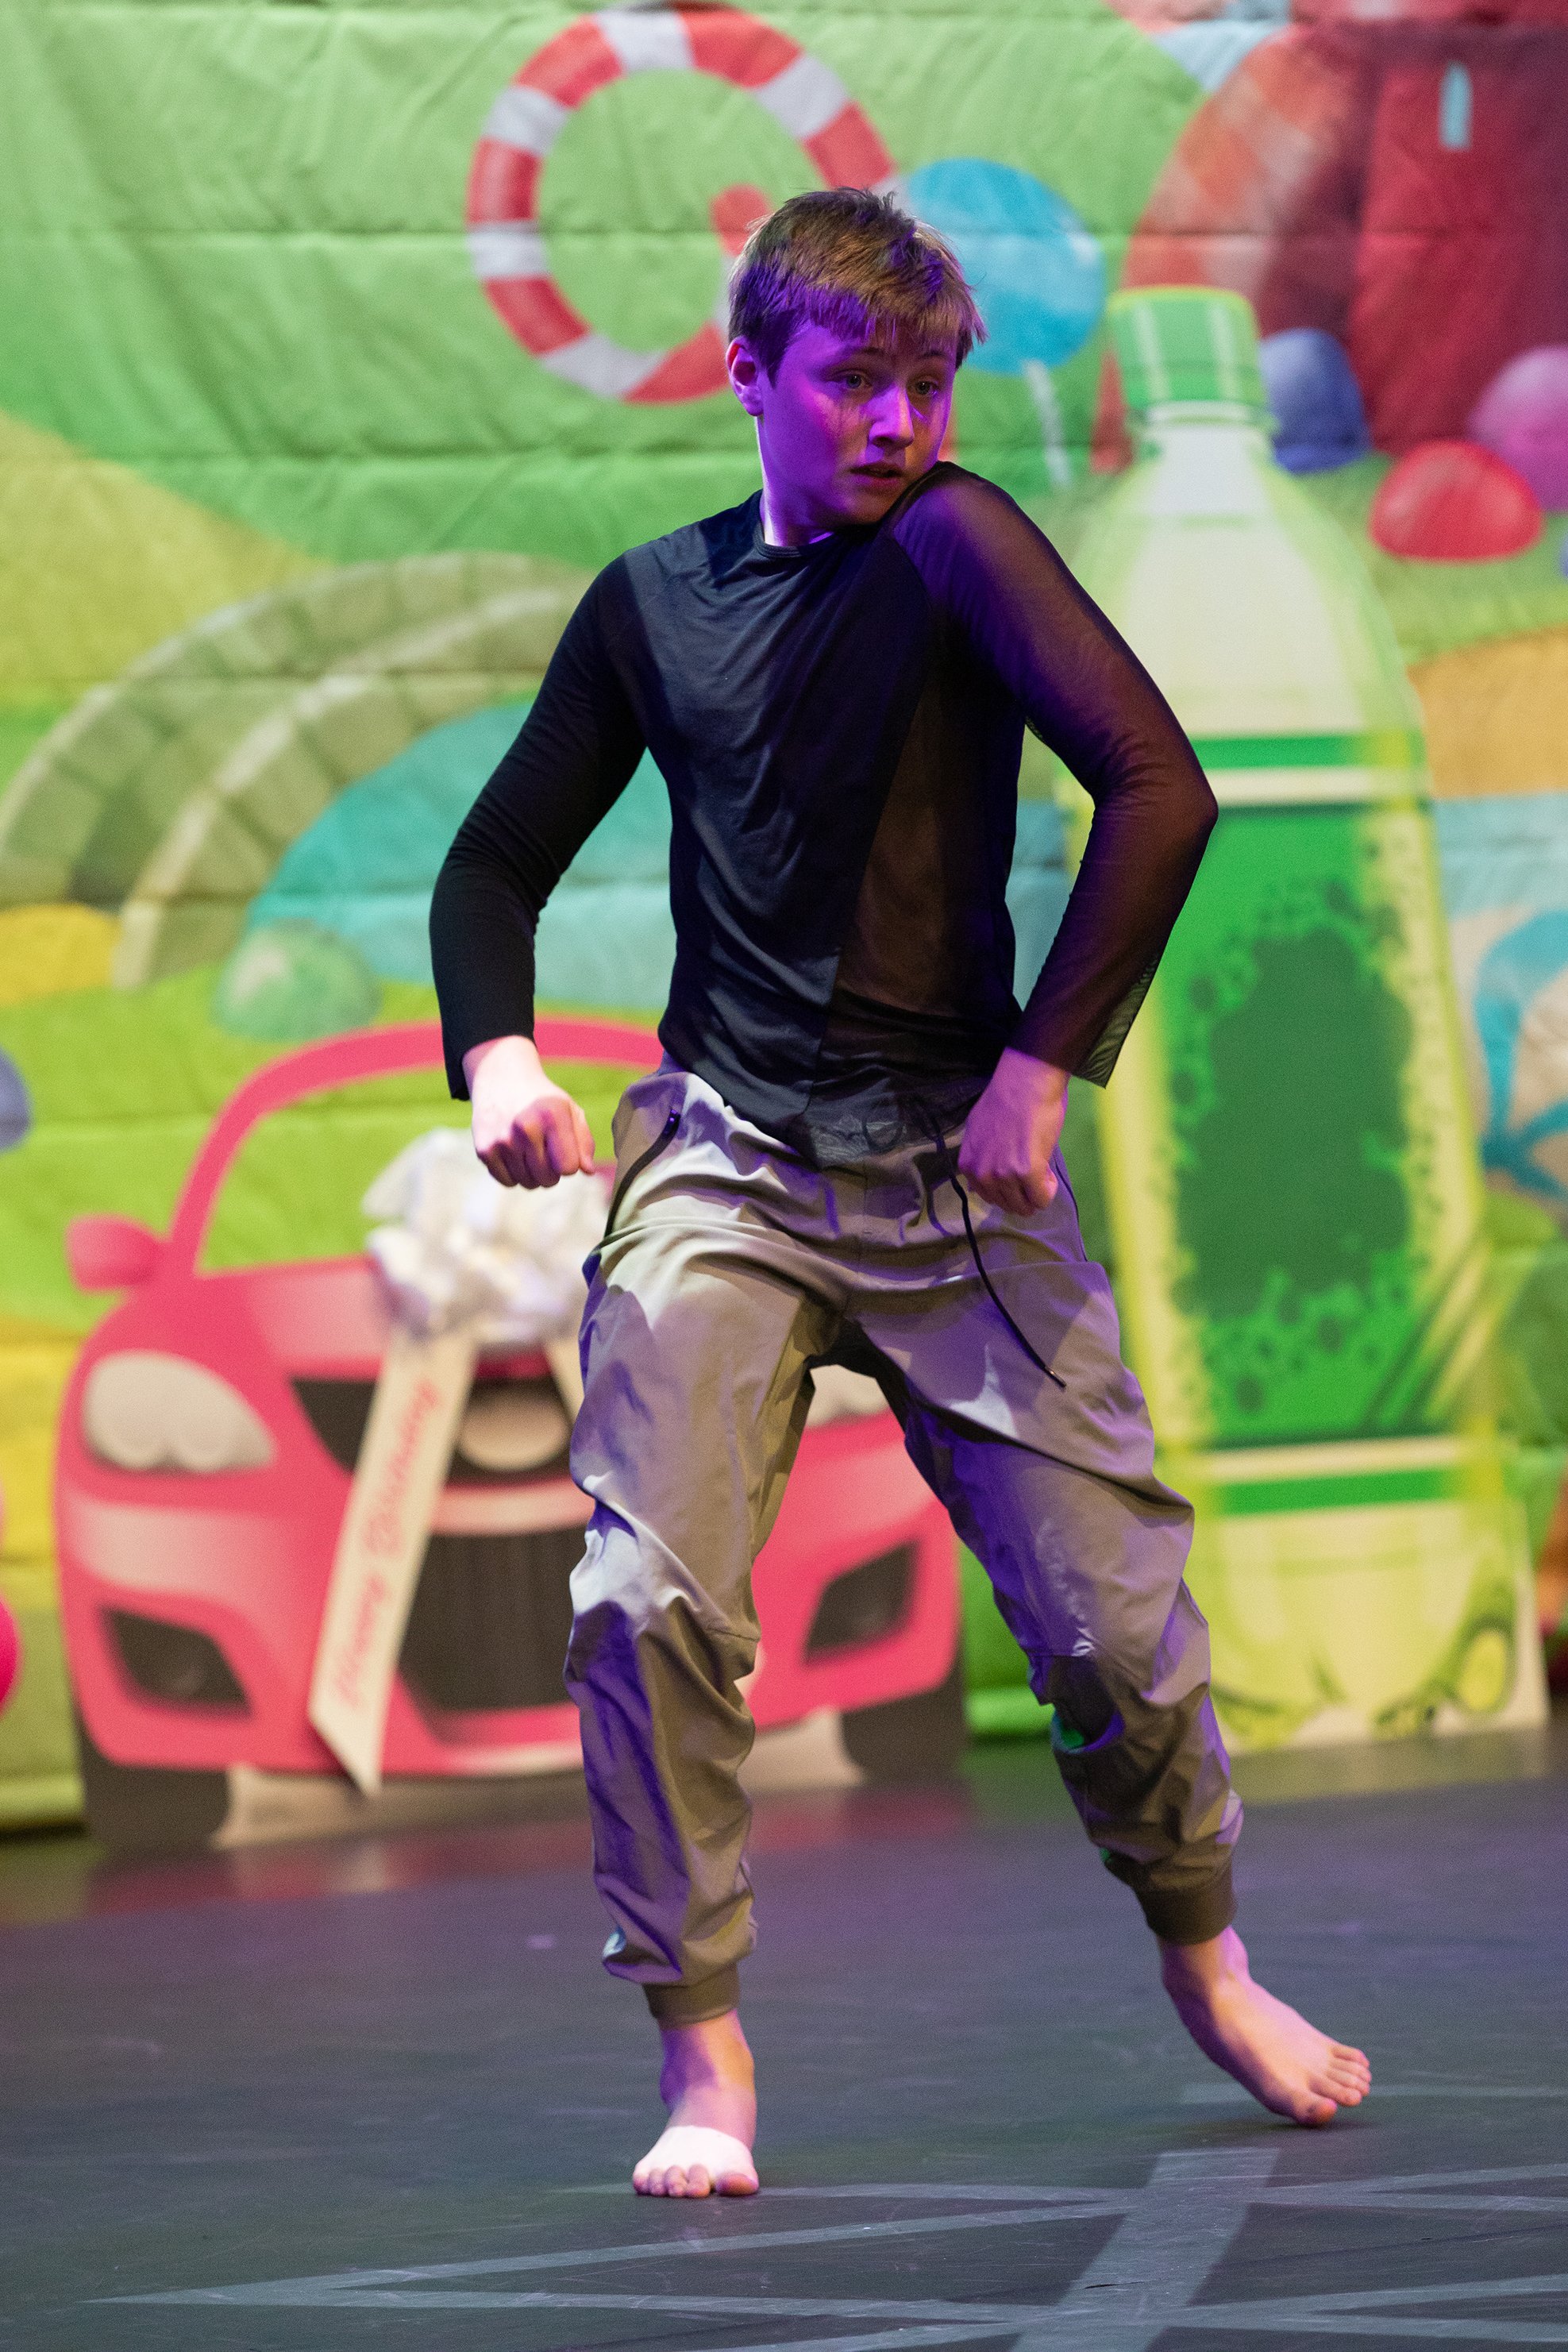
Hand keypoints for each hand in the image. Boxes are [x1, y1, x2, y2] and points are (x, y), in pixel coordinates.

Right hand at [463, 1035, 595, 1189]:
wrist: (501, 1080)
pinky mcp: (484, 1150)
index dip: (569, 1162)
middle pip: (548, 1180)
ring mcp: (502, 1140)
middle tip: (546, 1150)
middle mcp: (525, 1128)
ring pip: (528, 1184)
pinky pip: (508, 1182)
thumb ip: (584, 1141)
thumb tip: (588, 1171)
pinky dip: (514, 1174)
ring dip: (533, 1174)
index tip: (563, 1149)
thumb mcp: (570, 1110)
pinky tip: (513, 1153)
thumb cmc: (542, 1100)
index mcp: (552, 1116)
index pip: (568, 1168)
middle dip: (552, 1171)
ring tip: (529, 1150)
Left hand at [958, 1048, 1068, 1214]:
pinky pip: (1042, 1198)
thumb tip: (978, 1182)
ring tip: (1042, 1167)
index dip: (1008, 1187)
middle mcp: (982, 1174)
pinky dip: (1049, 1190)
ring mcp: (1004, 1175)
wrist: (1025, 1083)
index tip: (1019, 1170)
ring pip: (1025, 1206)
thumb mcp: (977, 1132)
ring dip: (1037, 1192)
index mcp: (968, 1165)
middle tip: (1034, 1170)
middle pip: (1008, 1205)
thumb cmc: (1005, 1100)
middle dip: (1024, 1193)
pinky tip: (1048, 1171)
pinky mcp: (1027, 1172)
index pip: (989, 1196)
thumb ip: (978, 1158)